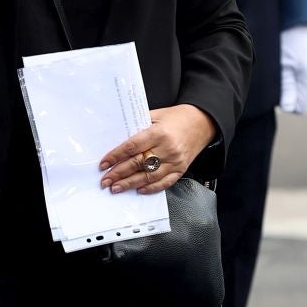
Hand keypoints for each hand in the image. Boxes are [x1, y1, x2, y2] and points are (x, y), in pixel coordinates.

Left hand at [99, 104, 216, 194]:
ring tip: (116, 188)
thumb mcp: (156, 115)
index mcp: (159, 133)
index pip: (132, 147)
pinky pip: (164, 182)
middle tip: (105, 180)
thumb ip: (138, 127)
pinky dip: (151, 188)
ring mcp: (175, 161)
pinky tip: (139, 190)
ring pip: (149, 176)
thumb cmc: (177, 118)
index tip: (103, 163)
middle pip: (138, 164)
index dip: (115, 156)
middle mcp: (167, 148)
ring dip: (130, 184)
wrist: (202, 123)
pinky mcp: (181, 170)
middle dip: (118, 173)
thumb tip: (117, 139)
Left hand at [279, 23, 306, 114]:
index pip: (299, 109)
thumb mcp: (283, 64)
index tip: (276, 89)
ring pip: (303, 89)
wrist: (303, 19)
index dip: (286, 103)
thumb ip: (286, 88)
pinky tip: (290, 62)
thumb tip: (288, 109)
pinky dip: (297, 76)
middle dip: (288, 93)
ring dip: (292, 84)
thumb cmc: (289, 39)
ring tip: (284, 66)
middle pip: (301, 99)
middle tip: (278, 76)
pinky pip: (306, 80)